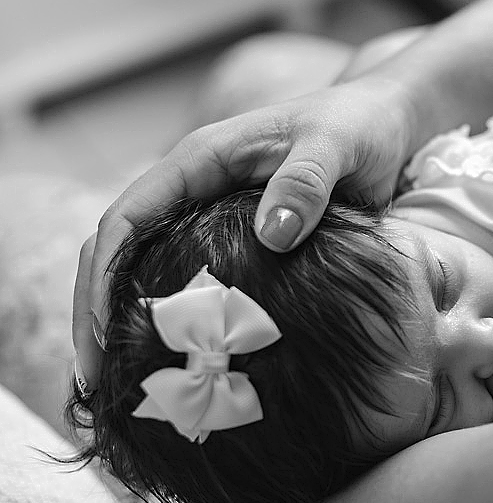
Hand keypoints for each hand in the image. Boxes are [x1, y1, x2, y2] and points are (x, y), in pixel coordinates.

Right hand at [72, 77, 414, 387]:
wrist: (386, 119)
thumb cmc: (359, 122)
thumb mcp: (336, 145)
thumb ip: (306, 182)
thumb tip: (271, 237)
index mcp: (201, 160)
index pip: (127, 216)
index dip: (106, 271)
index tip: (101, 329)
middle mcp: (195, 188)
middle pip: (119, 250)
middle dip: (96, 310)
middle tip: (95, 377)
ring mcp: (212, 216)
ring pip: (147, 269)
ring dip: (129, 321)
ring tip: (122, 383)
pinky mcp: (239, 241)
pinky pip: (193, 280)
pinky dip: (178, 319)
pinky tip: (181, 362)